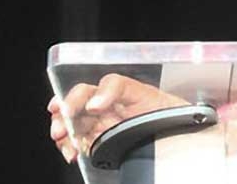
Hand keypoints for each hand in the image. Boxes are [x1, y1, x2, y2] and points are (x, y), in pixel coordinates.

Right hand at [47, 74, 187, 164]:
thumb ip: (142, 102)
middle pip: (81, 97)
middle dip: (68, 105)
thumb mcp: (162, 102)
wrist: (174, 135)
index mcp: (126, 90)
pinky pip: (73, 140)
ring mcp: (99, 121)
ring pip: (72, 118)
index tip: (96, 106)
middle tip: (64, 116)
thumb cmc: (168, 114)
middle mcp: (108, 103)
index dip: (101, 92)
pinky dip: (67, 146)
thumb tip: (114, 106)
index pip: (111, 84)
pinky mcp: (94, 140)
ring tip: (62, 136)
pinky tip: (71, 151)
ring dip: (62, 126)